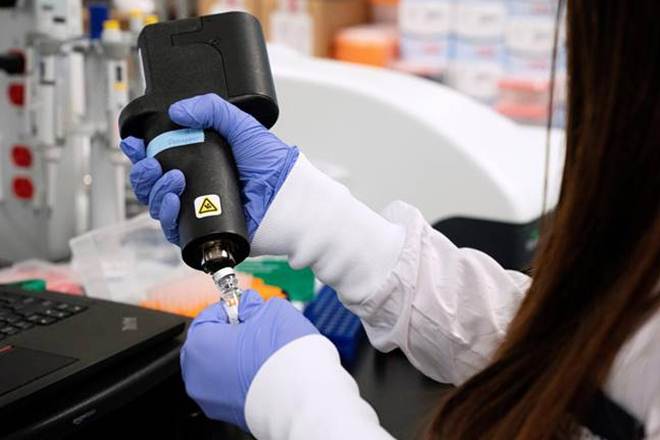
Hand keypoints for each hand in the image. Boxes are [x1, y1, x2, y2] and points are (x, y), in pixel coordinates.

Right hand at [120, 94, 298, 244]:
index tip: (133, 142)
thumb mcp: (242, 126)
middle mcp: (196, 186)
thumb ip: (212, 109)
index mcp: (200, 161)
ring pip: (157, 206)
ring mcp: (198, 210)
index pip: (161, 157)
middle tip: (151, 165)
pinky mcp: (203, 232)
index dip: (141, 151)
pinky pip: (173, 229)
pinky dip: (166, 215)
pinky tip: (172, 201)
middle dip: (143, 173)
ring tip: (173, 180)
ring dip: (155, 192)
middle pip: (152, 184)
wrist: (290, 197)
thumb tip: (177, 111)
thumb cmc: (272, 166)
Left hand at [180, 290, 317, 430]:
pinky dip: (245, 378)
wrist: (303, 401)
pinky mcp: (228, 415)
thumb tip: (248, 306)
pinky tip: (267, 372)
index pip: (210, 315)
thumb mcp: (272, 310)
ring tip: (267, 353)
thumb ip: (253, 304)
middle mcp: (197, 375)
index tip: (249, 309)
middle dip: (234, 334)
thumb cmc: (284, 357)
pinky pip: (232, 387)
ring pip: (221, 368)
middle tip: (260, 329)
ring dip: (240, 357)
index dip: (234, 308)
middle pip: (212, 344)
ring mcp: (211, 399)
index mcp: (200, 344)